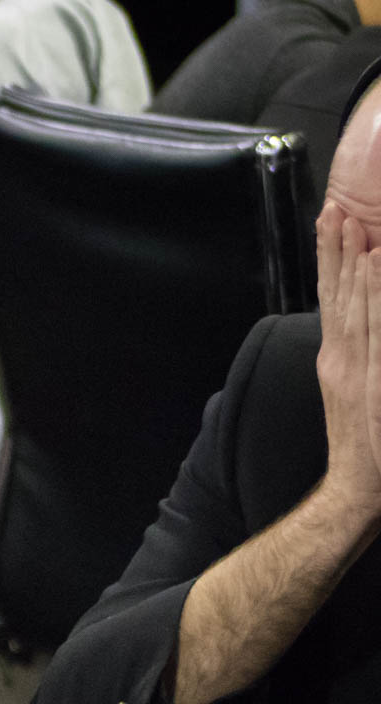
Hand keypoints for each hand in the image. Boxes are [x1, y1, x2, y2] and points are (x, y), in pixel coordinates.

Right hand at [314, 202, 380, 515]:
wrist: (359, 492)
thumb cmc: (367, 450)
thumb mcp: (359, 398)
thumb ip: (358, 364)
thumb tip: (364, 330)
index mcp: (337, 363)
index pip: (331, 302)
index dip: (330, 262)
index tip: (330, 224)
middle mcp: (340, 361)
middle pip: (336, 297)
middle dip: (336, 251)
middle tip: (334, 210)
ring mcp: (356, 370)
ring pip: (355, 305)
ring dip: (353, 261)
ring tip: (352, 224)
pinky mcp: (372, 381)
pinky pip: (375, 329)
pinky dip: (372, 295)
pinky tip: (373, 266)